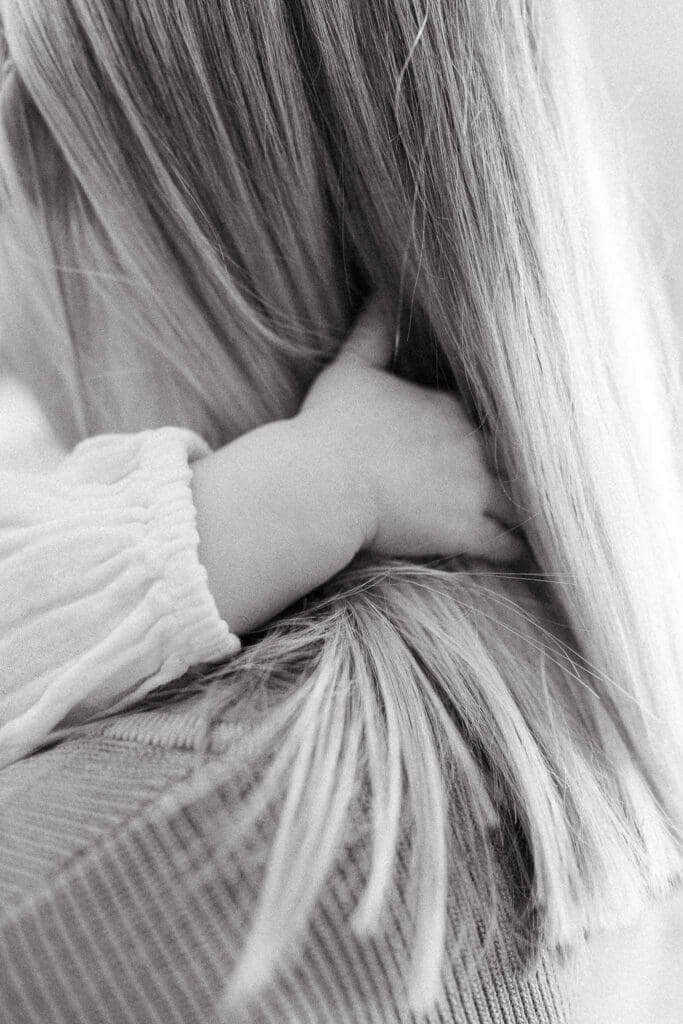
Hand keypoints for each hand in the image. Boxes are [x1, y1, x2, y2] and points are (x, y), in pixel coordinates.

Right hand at [294, 292, 525, 562]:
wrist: (321, 483)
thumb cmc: (329, 428)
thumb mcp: (351, 368)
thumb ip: (372, 329)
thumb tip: (383, 288)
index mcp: (449, 409)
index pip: (496, 417)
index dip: (503, 430)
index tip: (512, 440)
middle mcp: (471, 446)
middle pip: (521, 455)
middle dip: (532, 466)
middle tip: (551, 476)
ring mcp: (472, 489)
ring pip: (524, 498)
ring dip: (535, 506)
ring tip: (548, 514)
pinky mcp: (463, 529)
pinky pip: (508, 541)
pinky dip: (521, 546)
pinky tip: (528, 549)